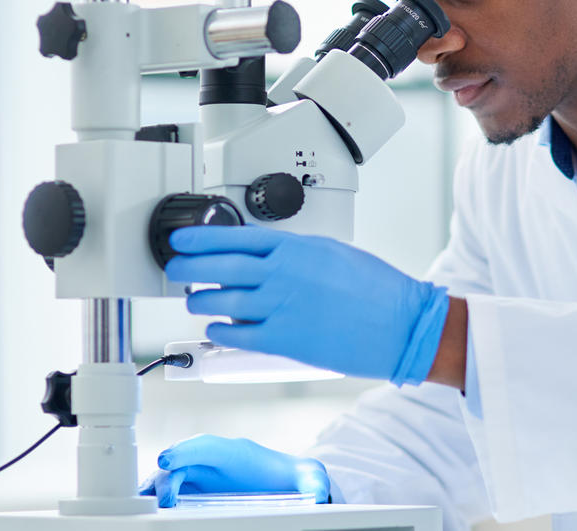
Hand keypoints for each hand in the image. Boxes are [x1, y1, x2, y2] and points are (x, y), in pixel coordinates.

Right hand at [139, 434, 329, 507]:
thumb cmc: (292, 477)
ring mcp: (200, 474)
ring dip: (155, 489)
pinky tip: (148, 509)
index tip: (167, 461)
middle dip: (166, 478)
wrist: (288, 482)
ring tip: (145, 505)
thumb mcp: (308, 478)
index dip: (186, 451)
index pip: (207, 446)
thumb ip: (313, 481)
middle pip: (181, 463)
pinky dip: (156, 497)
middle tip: (163, 501)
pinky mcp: (193, 490)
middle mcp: (213, 460)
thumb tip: (318, 491)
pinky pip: (169, 490)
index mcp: (236, 453)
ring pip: (169, 477)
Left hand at [166, 225, 450, 384]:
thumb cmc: (377, 288)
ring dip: (201, 300)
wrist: (401, 323)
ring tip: (194, 300)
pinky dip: (219, 329)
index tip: (182, 239)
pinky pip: (237, 334)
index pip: (234, 238)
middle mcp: (282, 275)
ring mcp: (281, 307)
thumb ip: (296, 253)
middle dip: (189, 267)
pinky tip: (214, 327)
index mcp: (295, 249)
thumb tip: (267, 257)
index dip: (201, 239)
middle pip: (219, 267)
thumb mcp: (334, 253)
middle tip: (175, 268)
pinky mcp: (284, 340)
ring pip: (222, 300)